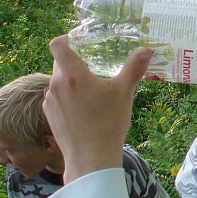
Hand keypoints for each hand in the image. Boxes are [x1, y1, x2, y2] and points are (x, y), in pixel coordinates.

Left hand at [43, 35, 152, 183]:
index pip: (58, 44)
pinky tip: (85, 108)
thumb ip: (134, 67)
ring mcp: (50, 101)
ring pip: (58, 80)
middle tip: (96, 65)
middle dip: (76, 61)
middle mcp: (56, 85)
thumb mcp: (125, 92)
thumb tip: (147, 50)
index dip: (67, 38)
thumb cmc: (108, 123)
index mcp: (73, 75)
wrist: (91, 159)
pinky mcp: (49, 115)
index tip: (80, 40)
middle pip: (60, 62)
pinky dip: (68, 96)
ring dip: (72, 80)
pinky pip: (57, 97)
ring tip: (93, 90)